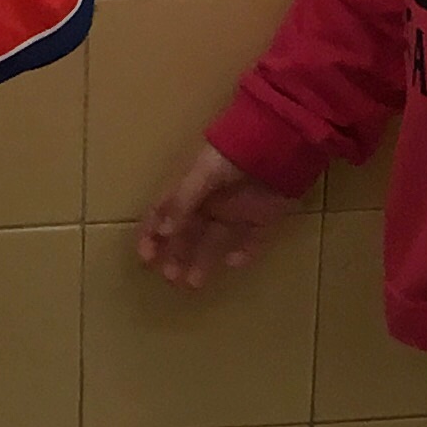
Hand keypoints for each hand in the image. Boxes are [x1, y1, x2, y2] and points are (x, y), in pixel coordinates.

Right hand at [136, 143, 299, 288]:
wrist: (280, 142)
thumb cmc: (234, 152)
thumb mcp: (202, 173)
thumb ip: (183, 202)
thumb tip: (162, 233)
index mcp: (191, 187)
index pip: (164, 214)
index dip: (152, 235)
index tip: (146, 258)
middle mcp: (211, 202)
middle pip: (187, 234)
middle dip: (175, 255)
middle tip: (170, 277)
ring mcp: (237, 211)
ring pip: (215, 242)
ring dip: (202, 262)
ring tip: (193, 284)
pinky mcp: (263, 218)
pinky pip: (252, 241)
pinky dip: (244, 253)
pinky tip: (234, 262)